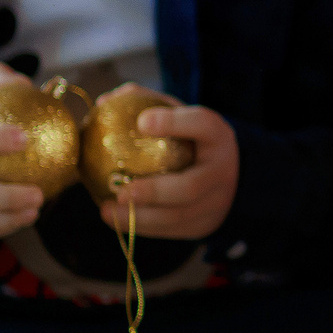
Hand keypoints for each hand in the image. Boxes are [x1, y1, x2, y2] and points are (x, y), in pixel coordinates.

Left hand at [101, 96, 239, 240]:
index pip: (202, 125)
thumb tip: (105, 101)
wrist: (226, 174)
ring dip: (139, 217)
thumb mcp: (178, 116)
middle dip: (154, 191)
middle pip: (191, 187)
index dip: (175, 123)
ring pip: (178, 216)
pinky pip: (170, 230)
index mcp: (217, 136)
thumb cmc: (189, 140)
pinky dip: (141, 227)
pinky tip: (116, 220)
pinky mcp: (204, 225)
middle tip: (120, 190)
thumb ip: (145, 102)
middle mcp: (222, 171)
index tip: (142, 121)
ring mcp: (216, 202)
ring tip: (106, 210)